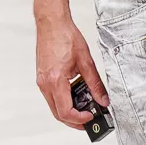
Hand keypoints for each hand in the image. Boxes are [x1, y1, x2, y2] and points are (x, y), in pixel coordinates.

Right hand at [36, 13, 109, 127]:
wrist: (52, 24)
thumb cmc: (66, 37)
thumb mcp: (86, 62)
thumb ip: (95, 84)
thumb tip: (103, 100)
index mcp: (55, 81)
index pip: (65, 112)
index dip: (79, 119)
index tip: (91, 116)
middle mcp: (45, 84)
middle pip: (58, 113)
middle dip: (74, 120)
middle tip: (90, 119)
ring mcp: (42, 81)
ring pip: (54, 106)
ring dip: (68, 111)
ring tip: (85, 108)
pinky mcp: (42, 78)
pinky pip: (52, 96)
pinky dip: (64, 101)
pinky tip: (76, 95)